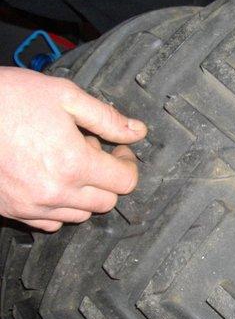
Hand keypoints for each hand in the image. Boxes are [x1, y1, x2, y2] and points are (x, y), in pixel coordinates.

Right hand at [0, 67, 146, 231]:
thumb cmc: (8, 98)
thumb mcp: (65, 96)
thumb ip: (107, 118)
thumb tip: (138, 131)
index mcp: (73, 164)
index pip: (125, 182)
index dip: (128, 164)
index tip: (118, 151)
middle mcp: (55, 192)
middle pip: (106, 202)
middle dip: (109, 179)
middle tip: (94, 153)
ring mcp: (31, 205)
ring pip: (80, 215)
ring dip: (85, 193)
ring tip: (69, 164)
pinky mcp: (11, 211)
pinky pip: (50, 222)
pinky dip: (59, 207)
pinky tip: (50, 180)